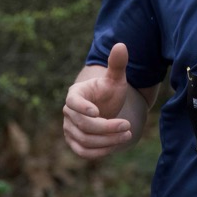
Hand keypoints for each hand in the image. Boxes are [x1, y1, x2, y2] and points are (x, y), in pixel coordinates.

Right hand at [62, 42, 132, 158]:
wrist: (106, 107)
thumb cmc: (109, 91)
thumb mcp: (116, 78)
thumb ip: (117, 64)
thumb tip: (121, 45)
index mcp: (75, 94)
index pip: (73, 102)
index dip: (83, 108)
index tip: (98, 112)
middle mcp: (68, 112)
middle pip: (84, 124)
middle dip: (107, 127)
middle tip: (128, 125)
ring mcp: (69, 128)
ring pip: (85, 140)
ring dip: (107, 141)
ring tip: (127, 135)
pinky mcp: (74, 142)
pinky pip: (83, 151)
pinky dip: (99, 152)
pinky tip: (115, 146)